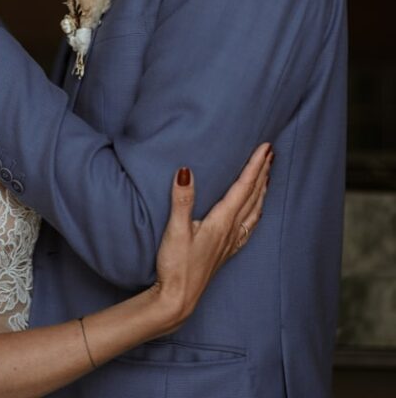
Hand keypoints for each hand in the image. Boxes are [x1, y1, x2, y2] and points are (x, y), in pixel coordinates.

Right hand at [153, 143, 272, 333]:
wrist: (178, 300)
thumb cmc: (176, 266)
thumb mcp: (174, 230)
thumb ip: (182, 199)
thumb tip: (186, 170)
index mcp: (221, 222)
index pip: (243, 187)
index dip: (255, 165)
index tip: (266, 147)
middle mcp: (231, 231)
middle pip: (253, 196)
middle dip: (262, 173)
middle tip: (271, 153)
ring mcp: (230, 243)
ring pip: (254, 211)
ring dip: (262, 190)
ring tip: (268, 175)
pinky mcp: (225, 252)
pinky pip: (249, 227)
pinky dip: (256, 212)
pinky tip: (255, 212)